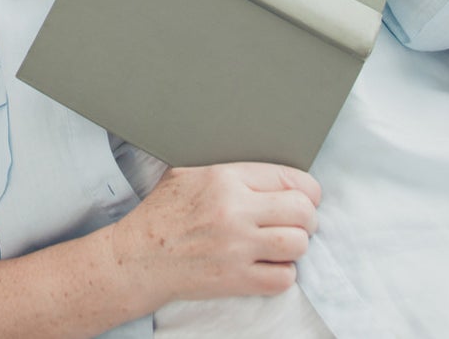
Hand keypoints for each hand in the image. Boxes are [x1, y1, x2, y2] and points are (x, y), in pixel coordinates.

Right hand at [110, 163, 319, 306]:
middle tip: (299, 221)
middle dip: (307, 217)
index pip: (290, 178)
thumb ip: (228, 168)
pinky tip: (270, 265)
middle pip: (302, 211)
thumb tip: (264, 168)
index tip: (306, 196)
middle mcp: (235, 211)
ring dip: (297, 245)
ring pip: (298, 244)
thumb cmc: (163, 212)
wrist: (140, 256)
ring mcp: (237, 247)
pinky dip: (283, 273)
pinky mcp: (236, 280)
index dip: (307, 189)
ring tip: (284, 243)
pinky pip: (283, 278)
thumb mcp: (188, 172)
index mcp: (225, 178)